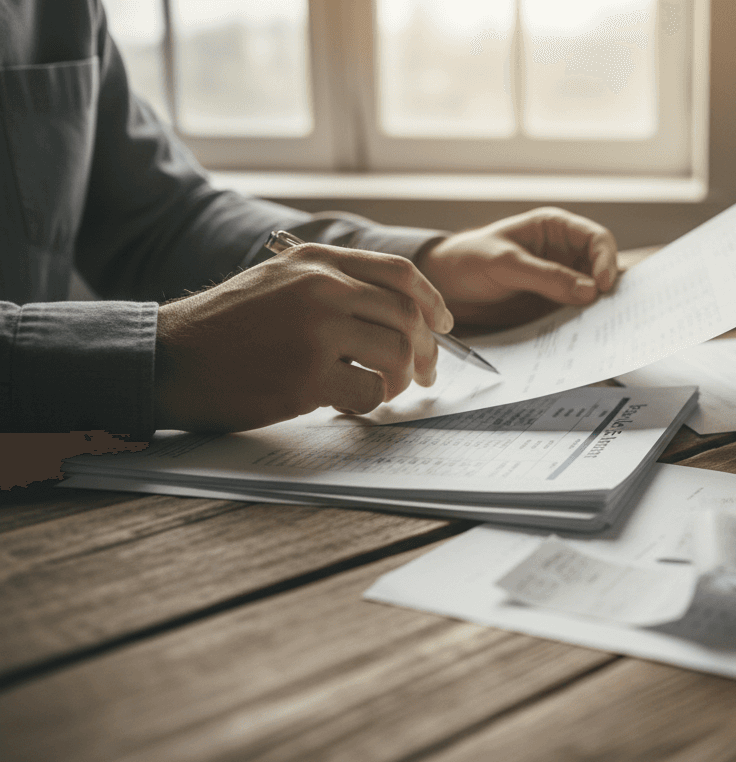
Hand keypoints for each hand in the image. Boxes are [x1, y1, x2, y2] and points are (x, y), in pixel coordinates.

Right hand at [154, 243, 453, 431]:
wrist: (168, 358)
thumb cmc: (224, 328)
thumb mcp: (278, 282)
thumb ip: (331, 286)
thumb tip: (399, 313)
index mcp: (317, 261)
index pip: (400, 273)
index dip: (432, 301)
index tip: (444, 324)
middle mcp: (322, 287)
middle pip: (408, 317)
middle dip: (427, 352)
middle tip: (424, 375)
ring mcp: (316, 330)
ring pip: (398, 354)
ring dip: (399, 381)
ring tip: (382, 391)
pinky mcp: (308, 375)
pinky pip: (370, 392)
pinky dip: (369, 404)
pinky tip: (348, 404)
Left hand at [417, 207, 618, 327]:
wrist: (444, 287)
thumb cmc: (468, 260)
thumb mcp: (505, 264)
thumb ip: (547, 276)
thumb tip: (591, 291)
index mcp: (555, 228)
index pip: (597, 239)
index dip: (606, 260)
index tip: (602, 285)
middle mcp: (564, 252)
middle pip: (602, 266)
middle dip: (610, 286)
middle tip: (612, 310)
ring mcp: (561, 280)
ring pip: (594, 292)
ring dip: (599, 308)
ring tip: (602, 326)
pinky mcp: (553, 304)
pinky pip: (577, 312)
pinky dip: (584, 322)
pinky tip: (584, 334)